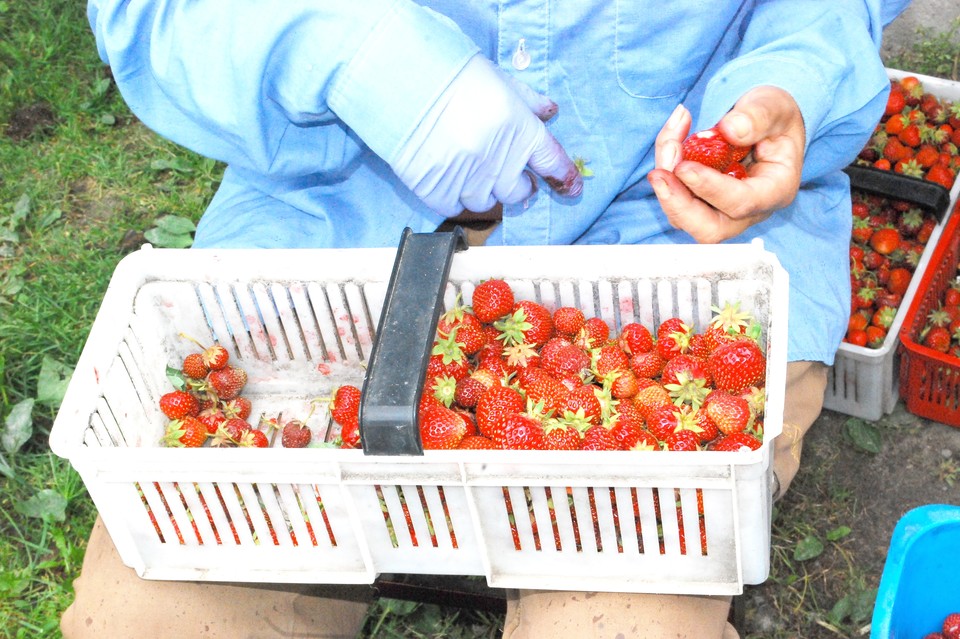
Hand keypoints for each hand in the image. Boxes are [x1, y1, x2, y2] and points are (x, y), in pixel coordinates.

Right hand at [392, 55, 582, 216]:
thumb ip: (528, 102)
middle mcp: (497, 158)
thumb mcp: (499, 80)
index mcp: (519, 128)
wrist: (401, 75)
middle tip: (503, 172)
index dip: (562, 177)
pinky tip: (447, 177)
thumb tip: (549, 112)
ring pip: (485, 203)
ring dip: (482, 191)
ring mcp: (466, 176)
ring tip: (468, 169)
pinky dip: (453, 198)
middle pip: (518, 193)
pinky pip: (453, 208)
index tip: (569, 188)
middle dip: (515, 184)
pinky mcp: (435, 188)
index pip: (552, 162)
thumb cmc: (453, 73)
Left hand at [647, 86, 805, 242]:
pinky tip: (671, 138)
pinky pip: (675, 197)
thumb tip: (730, 129)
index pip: (741, 203)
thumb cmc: (774, 117)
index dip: (710, 188)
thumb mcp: (775, 106)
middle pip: (709, 230)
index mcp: (775, 191)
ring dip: (667, 183)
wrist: (764, 123)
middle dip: (679, 204)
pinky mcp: (698, 202)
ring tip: (669, 142)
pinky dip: (666, 168)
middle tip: (659, 174)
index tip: (685, 167)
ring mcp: (720, 210)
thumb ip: (759, 116)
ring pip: (684, 217)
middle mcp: (748, 210)